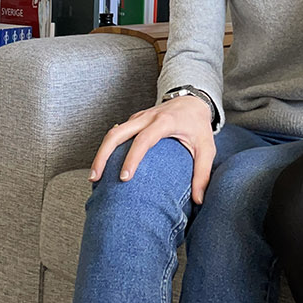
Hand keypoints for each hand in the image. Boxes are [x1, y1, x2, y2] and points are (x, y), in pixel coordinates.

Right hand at [88, 96, 215, 202]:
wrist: (193, 101)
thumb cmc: (199, 126)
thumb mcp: (207, 148)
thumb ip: (203, 173)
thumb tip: (199, 201)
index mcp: (164, 122)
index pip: (143, 140)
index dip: (132, 158)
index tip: (124, 178)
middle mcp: (147, 118)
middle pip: (117, 133)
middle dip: (103, 155)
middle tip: (95, 178)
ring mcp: (138, 118)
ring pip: (113, 132)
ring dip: (101, 153)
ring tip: (94, 177)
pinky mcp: (134, 121)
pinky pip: (117, 133)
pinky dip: (108, 149)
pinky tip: (104, 167)